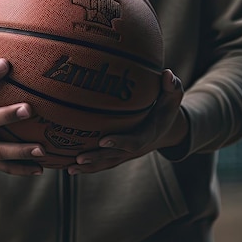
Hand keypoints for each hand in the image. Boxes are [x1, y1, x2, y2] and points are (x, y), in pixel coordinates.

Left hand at [67, 69, 187, 174]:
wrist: (166, 128)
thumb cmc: (166, 108)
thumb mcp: (173, 97)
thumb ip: (171, 86)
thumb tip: (167, 73)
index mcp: (148, 134)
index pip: (133, 142)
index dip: (119, 142)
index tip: (103, 140)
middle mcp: (135, 147)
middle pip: (115, 157)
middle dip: (97, 158)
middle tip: (79, 158)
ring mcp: (126, 153)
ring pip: (106, 162)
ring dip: (88, 167)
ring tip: (69, 168)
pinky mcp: (118, 154)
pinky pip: (102, 163)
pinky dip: (86, 167)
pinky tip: (68, 167)